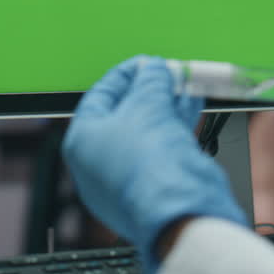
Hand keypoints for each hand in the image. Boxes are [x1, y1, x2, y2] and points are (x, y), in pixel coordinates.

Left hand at [62, 55, 246, 273]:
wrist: (178, 209)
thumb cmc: (149, 159)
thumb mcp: (148, 103)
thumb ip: (150, 80)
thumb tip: (153, 69)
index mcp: (81, 142)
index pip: (99, 96)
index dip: (126, 75)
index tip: (146, 64)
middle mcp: (97, 164)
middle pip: (124, 115)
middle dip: (151, 91)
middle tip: (170, 74)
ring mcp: (123, 180)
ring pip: (146, 134)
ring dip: (167, 107)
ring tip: (187, 86)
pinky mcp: (150, 189)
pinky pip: (160, 151)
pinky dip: (175, 129)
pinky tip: (192, 108)